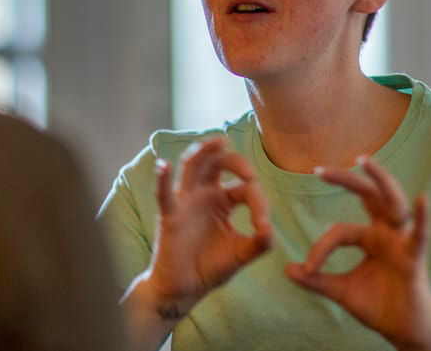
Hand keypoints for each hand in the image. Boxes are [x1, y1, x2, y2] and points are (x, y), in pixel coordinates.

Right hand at [141, 138, 272, 312]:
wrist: (186, 289)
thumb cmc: (211, 267)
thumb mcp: (242, 253)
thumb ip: (260, 242)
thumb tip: (268, 228)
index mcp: (224, 200)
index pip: (244, 187)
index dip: (258, 202)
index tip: (263, 227)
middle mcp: (204, 194)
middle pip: (218, 162)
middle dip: (236, 161)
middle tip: (250, 174)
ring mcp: (186, 202)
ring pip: (192, 166)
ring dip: (204, 151)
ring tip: (218, 142)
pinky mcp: (170, 216)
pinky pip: (164, 194)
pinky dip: (162, 178)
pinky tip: (164, 164)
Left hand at [285, 157, 430, 350]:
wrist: (402, 332)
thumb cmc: (378, 307)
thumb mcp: (341, 291)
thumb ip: (316, 280)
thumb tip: (287, 269)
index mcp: (370, 237)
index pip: (339, 230)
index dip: (321, 248)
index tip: (306, 269)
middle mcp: (386, 233)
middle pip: (368, 196)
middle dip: (346, 180)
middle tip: (319, 170)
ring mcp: (401, 242)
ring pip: (393, 203)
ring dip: (380, 180)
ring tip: (365, 161)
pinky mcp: (414, 258)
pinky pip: (420, 235)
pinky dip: (423, 218)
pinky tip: (422, 200)